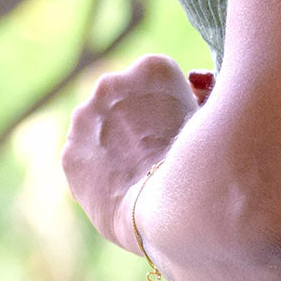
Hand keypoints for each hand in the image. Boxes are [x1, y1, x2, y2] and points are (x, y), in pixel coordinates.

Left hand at [62, 54, 198, 249]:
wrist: (170, 212)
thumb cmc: (203, 164)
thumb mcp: (211, 119)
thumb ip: (197, 99)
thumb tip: (194, 87)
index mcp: (153, 68)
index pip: (159, 79)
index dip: (170, 105)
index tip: (178, 126)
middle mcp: (113, 82)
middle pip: (125, 96)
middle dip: (137, 116)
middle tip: (158, 149)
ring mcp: (86, 116)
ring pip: (100, 124)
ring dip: (114, 140)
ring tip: (140, 170)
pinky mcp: (70, 151)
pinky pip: (86, 155)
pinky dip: (100, 167)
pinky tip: (121, 184)